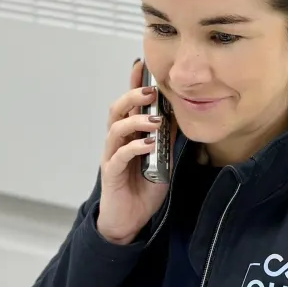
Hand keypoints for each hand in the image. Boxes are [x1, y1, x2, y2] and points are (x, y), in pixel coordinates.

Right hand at [96, 59, 175, 244]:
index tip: (141, 66)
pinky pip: (120, 155)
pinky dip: (135, 147)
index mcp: (128, 136)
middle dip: (132, 96)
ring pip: (116, 129)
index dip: (133, 84)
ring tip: (155, 119)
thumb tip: (176, 118)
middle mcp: (117, 143)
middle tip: (151, 91)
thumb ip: (165, 140)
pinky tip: (149, 144)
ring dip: (136, 120)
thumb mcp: (161, 161)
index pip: (129, 105)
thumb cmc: (142, 190)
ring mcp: (112, 157)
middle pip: (116, 110)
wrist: (128, 220)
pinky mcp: (111, 174)